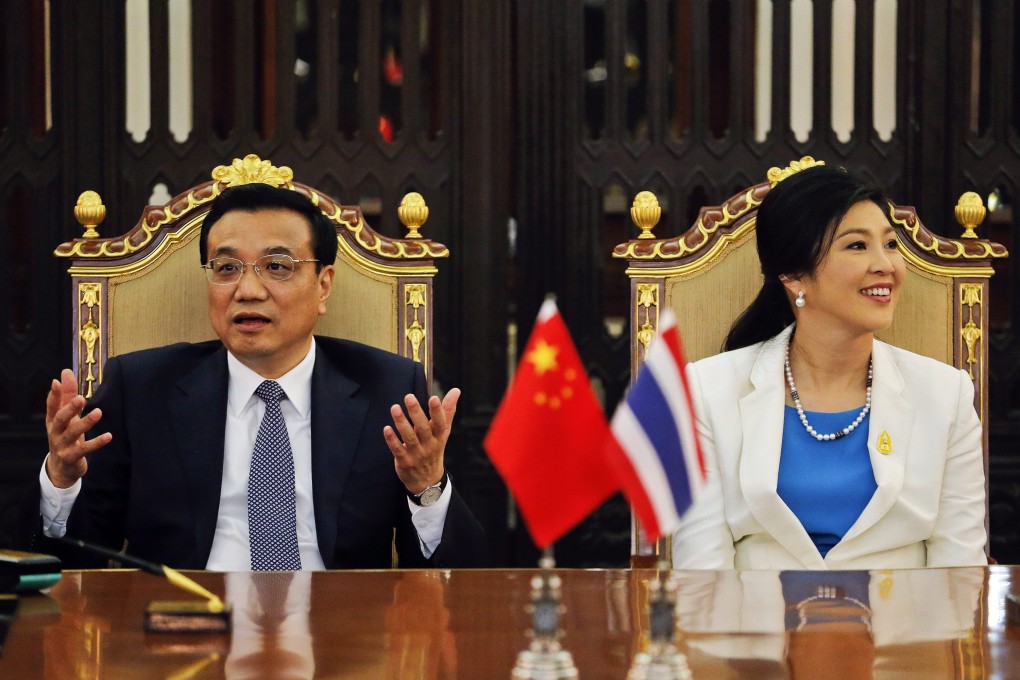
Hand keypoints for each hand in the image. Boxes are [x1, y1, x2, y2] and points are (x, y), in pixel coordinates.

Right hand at [45, 369, 111, 488]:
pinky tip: (109, 436)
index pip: (52, 406)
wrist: (61, 468)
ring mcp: (62, 445)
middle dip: (69, 408)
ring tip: (98, 412)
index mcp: (53, 420)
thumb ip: (66, 396)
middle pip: (60, 419)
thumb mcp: (66, 417)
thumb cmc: (65, 436)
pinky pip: (84, 450)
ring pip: (72, 433)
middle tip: (80, 398)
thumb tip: (65, 372)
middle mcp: (55, 432)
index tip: (57, 382)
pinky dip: (96, 442)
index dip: (54, 394)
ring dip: (85, 423)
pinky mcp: (71, 457)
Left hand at [384, 388, 460, 494]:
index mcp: (439, 437)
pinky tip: (386, 428)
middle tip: (409, 397)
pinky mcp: (404, 461)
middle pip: (423, 428)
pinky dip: (392, 440)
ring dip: (401, 422)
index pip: (440, 423)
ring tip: (395, 408)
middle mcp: (429, 445)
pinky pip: (397, 449)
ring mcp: (416, 454)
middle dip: (416, 412)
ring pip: (409, 438)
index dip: (438, 411)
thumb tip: (456, 390)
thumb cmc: (434, 448)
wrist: (427, 480)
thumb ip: (447, 411)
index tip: (434, 398)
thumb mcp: (443, 432)